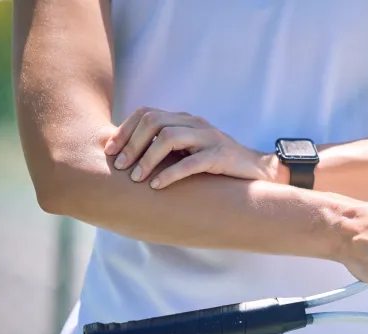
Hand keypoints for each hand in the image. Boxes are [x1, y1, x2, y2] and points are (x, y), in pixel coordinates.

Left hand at [104, 107, 276, 188]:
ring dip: (148, 158)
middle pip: (154, 122)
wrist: (258, 169)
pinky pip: (192, 162)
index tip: (109, 151)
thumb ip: (167, 149)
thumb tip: (128, 158)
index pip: (147, 113)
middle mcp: (196, 124)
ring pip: (169, 138)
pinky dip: (171, 174)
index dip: (125, 130)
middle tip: (119, 166)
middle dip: (132, 144)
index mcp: (185, 120)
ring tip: (136, 178)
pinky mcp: (221, 157)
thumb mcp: (190, 150)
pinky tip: (158, 186)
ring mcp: (210, 138)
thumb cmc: (218, 164)